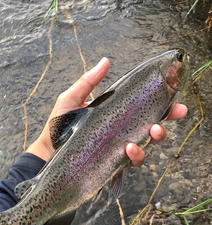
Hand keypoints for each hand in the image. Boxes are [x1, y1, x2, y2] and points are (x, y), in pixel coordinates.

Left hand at [26, 57, 186, 162]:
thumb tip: (106, 61)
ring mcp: (118, 149)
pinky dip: (135, 156)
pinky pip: (131, 162)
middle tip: (161, 123)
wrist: (47, 149)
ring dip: (151, 141)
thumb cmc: (59, 123)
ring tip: (146, 135)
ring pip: (146, 148)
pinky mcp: (112, 163)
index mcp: (118, 115)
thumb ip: (89, 82)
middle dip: (164, 126)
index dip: (166, 108)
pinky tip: (129, 148)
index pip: (146, 111)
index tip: (178, 104)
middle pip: (152, 130)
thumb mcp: (72, 98)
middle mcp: (122, 132)